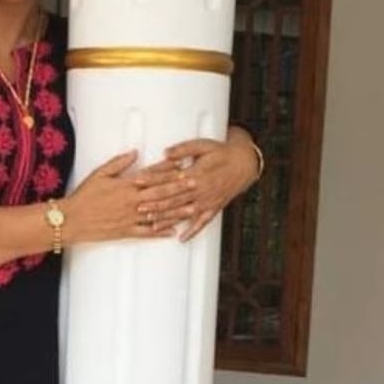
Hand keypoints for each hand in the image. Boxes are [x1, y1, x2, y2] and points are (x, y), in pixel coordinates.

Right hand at [63, 150, 189, 244]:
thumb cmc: (83, 196)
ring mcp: (130, 218)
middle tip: (195, 184)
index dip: (168, 169)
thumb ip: (119, 163)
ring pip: (158, 214)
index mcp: (126, 185)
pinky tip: (172, 231)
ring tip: (191, 207)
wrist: (72, 220)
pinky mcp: (126, 231)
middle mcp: (131, 201)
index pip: (151, 175)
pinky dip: (160, 232)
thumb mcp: (99, 173)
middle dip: (179, 188)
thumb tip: (135, 152)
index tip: (182, 165)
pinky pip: (146, 233)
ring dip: (176, 210)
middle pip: (160, 193)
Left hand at [147, 127, 259, 241]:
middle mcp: (200, 190)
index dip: (152, 179)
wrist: (245, 164)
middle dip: (155, 203)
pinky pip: (202, 223)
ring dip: (168, 219)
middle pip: (174, 198)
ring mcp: (207, 201)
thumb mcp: (203, 145)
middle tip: (138, 206)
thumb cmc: (222, 152)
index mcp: (196, 173)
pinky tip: (181, 238)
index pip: (169, 178)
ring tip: (152, 225)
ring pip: (184, 213)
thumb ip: (183, 149)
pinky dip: (192, 232)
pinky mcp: (213, 208)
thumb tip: (165, 153)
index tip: (138, 181)